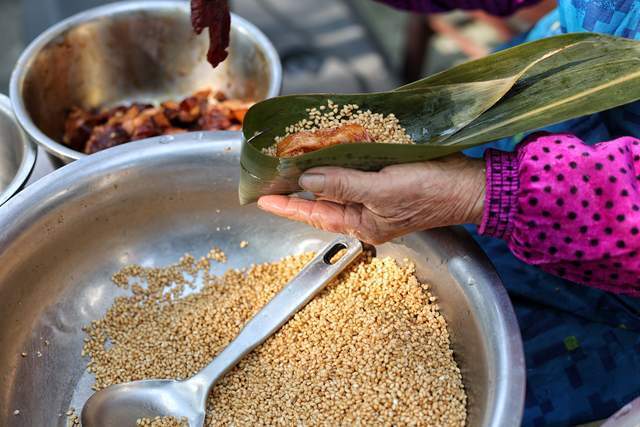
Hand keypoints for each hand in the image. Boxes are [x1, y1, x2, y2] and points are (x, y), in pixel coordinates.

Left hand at [257, 154, 485, 243]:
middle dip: (298, 189)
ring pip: (338, 185)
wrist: (470, 185)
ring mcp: (377, 198)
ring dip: (317, 172)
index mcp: (363, 225)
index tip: (261, 199)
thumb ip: (343, 185)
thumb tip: (306, 181)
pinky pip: (356, 173)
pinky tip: (328, 150)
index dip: (286, 206)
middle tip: (271, 174)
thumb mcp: (382, 191)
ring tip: (290, 160)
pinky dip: (340, 162)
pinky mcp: (388, 180)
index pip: (314, 215)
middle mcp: (367, 214)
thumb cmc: (430, 193)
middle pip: (323, 201)